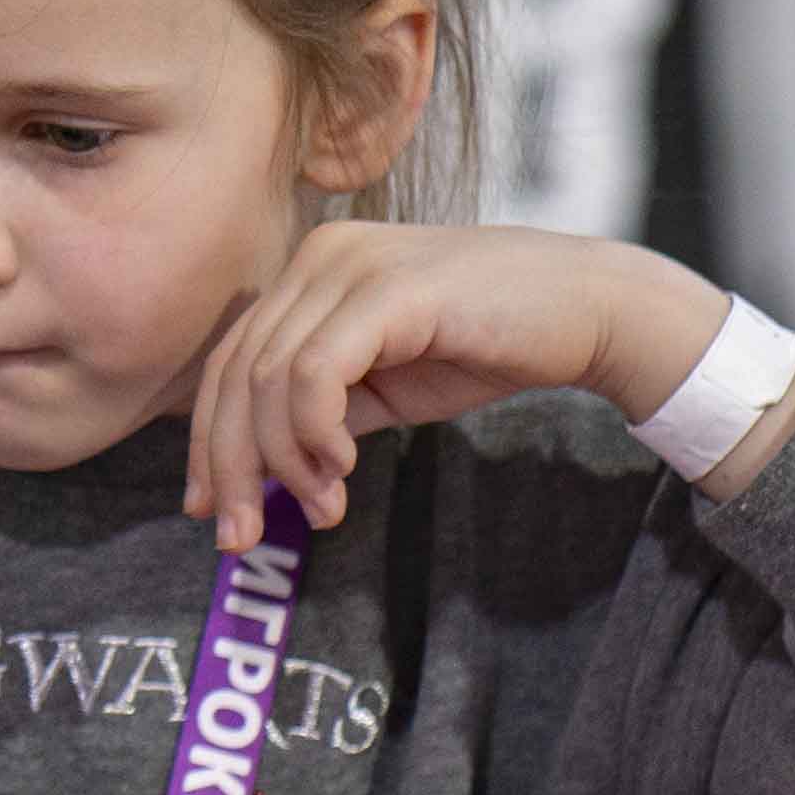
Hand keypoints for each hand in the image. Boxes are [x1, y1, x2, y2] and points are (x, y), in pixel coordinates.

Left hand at [184, 223, 751, 549]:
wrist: (589, 311)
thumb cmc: (491, 345)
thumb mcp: (386, 386)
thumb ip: (322, 416)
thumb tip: (257, 473)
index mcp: (312, 271)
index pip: (230, 362)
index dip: (208, 441)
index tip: (205, 510)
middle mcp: (321, 258)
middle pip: (236, 373)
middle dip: (228, 466)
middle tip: (237, 537)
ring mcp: (352, 266)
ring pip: (269, 379)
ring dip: (284, 461)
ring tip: (323, 506)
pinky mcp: (391, 290)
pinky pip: (315, 373)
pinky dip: (314, 432)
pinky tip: (341, 467)